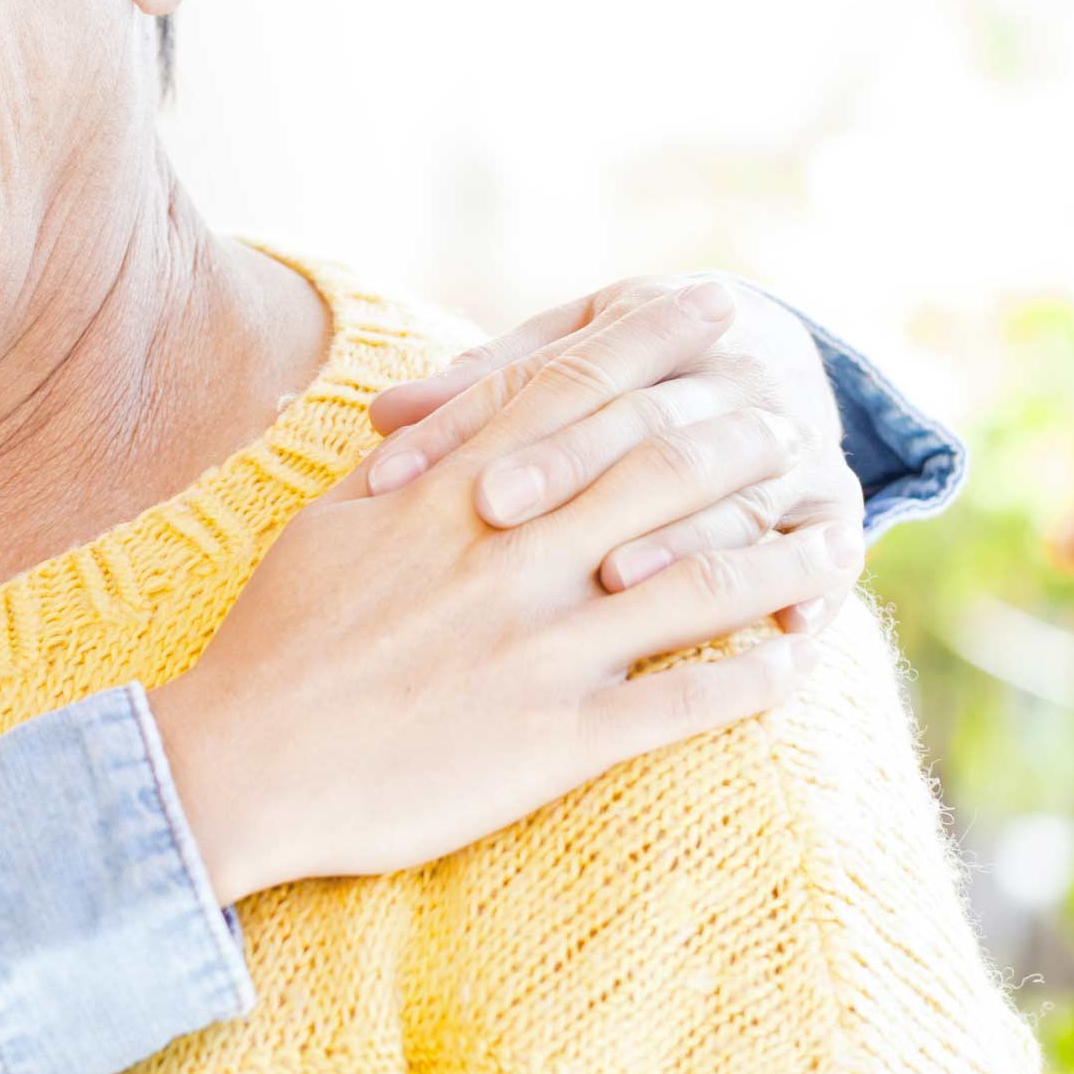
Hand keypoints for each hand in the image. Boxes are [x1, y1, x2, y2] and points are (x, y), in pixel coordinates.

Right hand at [150, 281, 858, 901]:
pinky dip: (760, 673)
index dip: (656, 340)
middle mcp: (505, 558)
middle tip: (799, 419)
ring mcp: (539, 648)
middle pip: (661, 469)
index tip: (717, 308)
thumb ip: (403, 469)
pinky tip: (801, 656)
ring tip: (837, 539)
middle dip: (746, 435)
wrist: (235, 766)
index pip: (572, 389)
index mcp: (447, 497)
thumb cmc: (273, 645)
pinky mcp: (558, 739)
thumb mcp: (327, 528)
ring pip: (703, 584)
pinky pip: (690, 702)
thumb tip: (450, 417)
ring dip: (786, 556)